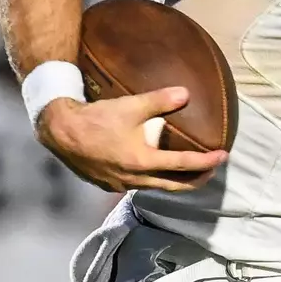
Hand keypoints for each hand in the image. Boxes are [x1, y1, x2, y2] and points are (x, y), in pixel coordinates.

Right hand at [38, 87, 225, 192]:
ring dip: (173, 181)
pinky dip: (151, 180)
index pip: (183, 166)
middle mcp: (131, 179)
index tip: (223, 157)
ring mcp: (117, 184)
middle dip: (195, 179)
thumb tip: (187, 94)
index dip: (206, 162)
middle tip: (212, 171)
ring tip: (187, 172)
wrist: (57, 129)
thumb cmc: (94, 118)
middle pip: (173, 186)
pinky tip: (152, 171)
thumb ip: (160, 100)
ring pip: (154, 187)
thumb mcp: (130, 106)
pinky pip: (135, 185)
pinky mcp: (105, 183)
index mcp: (141, 163)